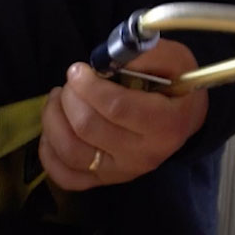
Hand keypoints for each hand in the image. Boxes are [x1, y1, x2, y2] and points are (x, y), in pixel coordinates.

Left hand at [39, 39, 209, 189]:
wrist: (184, 119)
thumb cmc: (177, 86)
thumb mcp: (177, 60)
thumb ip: (149, 53)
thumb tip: (111, 58)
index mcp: (165, 124)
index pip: (116, 108)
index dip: (89, 87)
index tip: (78, 70)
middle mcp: (144, 155)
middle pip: (88, 128)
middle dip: (70, 98)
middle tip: (71, 81)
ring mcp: (122, 172)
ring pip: (71, 151)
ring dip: (54, 120)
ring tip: (58, 98)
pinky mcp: (105, 181)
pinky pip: (66, 176)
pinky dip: (49, 154)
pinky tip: (54, 130)